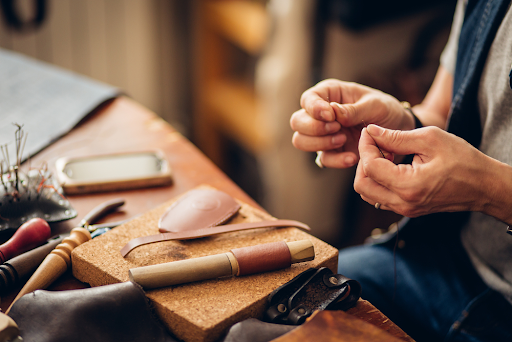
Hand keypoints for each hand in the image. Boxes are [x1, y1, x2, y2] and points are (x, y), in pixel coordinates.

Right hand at [290, 79, 413, 167]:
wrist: (398, 132)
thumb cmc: (385, 110)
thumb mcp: (375, 105)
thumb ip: (354, 109)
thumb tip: (333, 112)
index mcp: (329, 94)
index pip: (307, 99)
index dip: (314, 108)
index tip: (330, 115)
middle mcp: (320, 115)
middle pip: (297, 122)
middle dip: (314, 127)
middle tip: (337, 128)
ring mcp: (323, 135)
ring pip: (301, 141)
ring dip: (320, 143)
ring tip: (343, 140)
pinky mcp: (331, 152)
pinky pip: (322, 159)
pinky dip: (336, 160)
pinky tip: (353, 157)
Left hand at [355, 124, 493, 217]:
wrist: (483, 186)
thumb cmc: (462, 160)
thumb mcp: (430, 139)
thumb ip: (396, 137)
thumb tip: (371, 131)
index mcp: (408, 186)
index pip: (370, 167)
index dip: (365, 146)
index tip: (370, 131)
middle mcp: (403, 203)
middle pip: (361, 185)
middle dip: (363, 160)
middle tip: (377, 143)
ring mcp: (404, 209)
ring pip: (368, 192)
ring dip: (369, 171)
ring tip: (386, 153)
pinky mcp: (406, 209)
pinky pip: (379, 196)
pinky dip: (378, 179)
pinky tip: (392, 163)